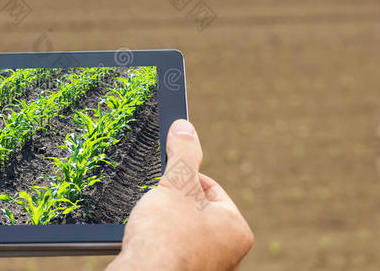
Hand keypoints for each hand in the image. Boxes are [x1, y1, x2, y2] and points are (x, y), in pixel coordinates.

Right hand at [107, 120, 252, 270]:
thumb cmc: (165, 236)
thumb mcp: (176, 184)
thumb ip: (183, 154)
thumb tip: (185, 126)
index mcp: (236, 230)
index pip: (210, 187)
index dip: (183, 179)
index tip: (167, 182)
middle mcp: (227, 254)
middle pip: (193, 209)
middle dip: (172, 203)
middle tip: (156, 205)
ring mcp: (205, 267)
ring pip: (179, 230)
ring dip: (163, 223)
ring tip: (151, 226)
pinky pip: (169, 249)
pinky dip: (157, 243)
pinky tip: (148, 243)